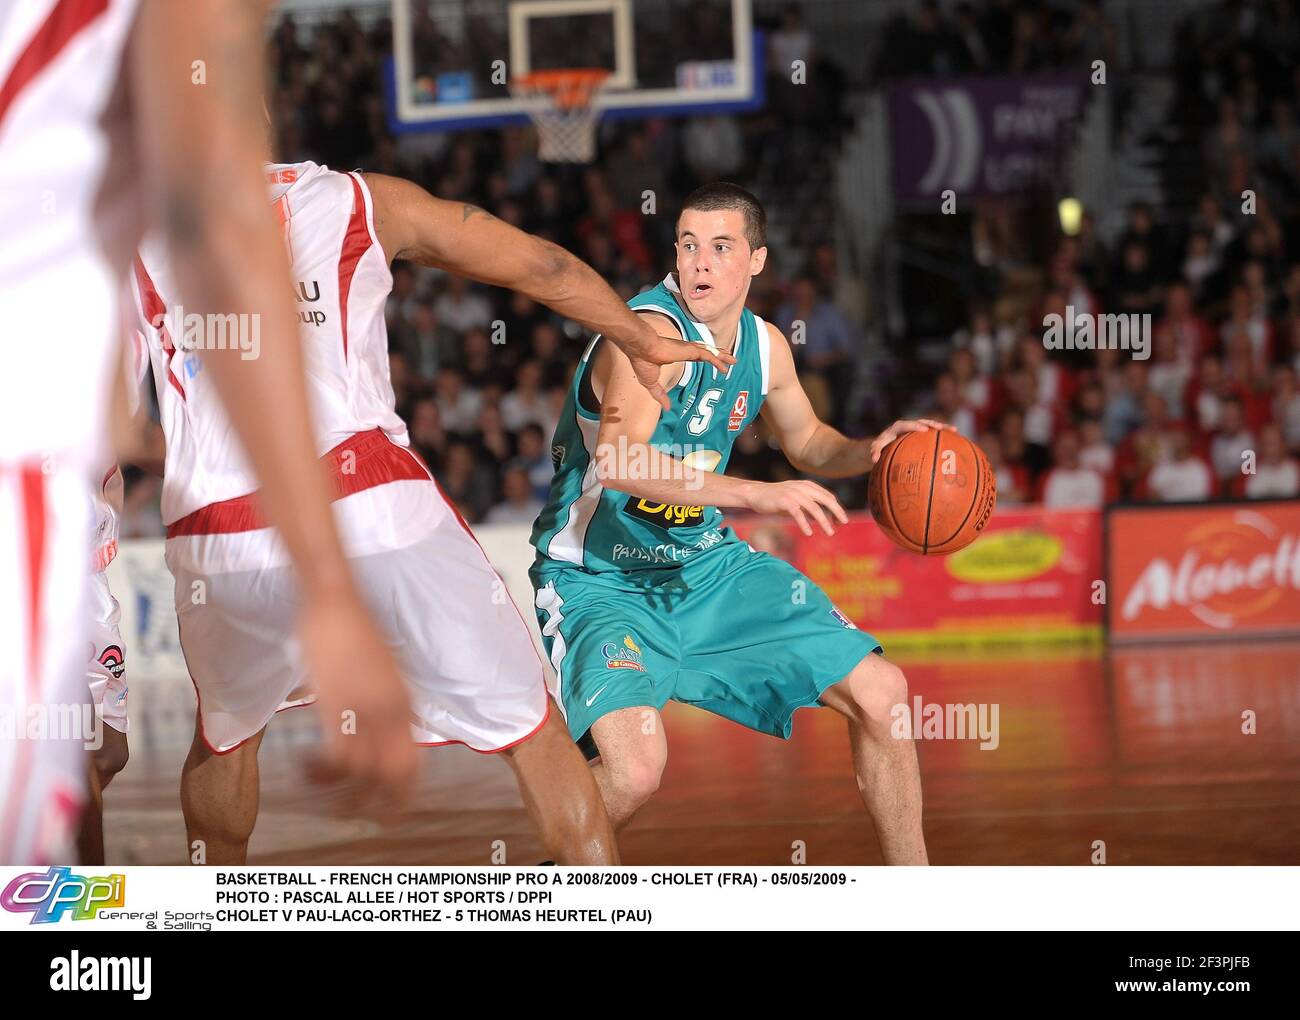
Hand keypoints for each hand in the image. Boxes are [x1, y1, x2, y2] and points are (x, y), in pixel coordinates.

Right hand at [297, 587, 415, 811]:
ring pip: (363, 773)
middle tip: (355, 818)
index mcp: (406, 704)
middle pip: (396, 776)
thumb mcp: (382, 670)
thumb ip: (385, 699)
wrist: (334, 601)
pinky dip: (319, 770)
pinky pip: (336, 756)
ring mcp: (366, 710)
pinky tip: (303, 765)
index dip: (403, 793)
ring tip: (317, 789)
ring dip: (337, 791)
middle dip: (379, 806)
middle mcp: (392, 712)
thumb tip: (377, 724)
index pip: (414, 763)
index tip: (388, 812)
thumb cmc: (352, 629)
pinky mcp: (338, 705)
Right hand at [607, 317, 736, 410]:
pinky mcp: (690, 351)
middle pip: (707, 351)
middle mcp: (685, 349)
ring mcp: (688, 349)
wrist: (641, 349)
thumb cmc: (642, 361)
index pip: (695, 354)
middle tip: (729, 359)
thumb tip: (667, 408)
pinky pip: (708, 356)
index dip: (705, 357)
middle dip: (719, 354)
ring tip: (734, 361)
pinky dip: (718, 361)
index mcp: (677, 353)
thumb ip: (660, 395)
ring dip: (723, 357)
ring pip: (711, 352)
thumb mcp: (652, 383)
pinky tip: (725, 368)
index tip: (712, 360)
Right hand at [743, 479, 847, 536]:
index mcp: (807, 486)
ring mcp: (794, 493)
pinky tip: (809, 532)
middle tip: (844, 523)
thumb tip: (821, 519)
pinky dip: (805, 523)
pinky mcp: (784, 501)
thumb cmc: (776, 499)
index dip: (837, 508)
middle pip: (826, 499)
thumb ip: (808, 506)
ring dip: (824, 521)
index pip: (828, 496)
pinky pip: (798, 513)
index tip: (841, 521)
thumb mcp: (795, 500)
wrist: (755, 494)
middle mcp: (803, 488)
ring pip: (815, 508)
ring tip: (830, 533)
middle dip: (837, 512)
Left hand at [868, 418, 954, 464]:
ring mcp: (917, 429)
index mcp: (897, 427)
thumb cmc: (879, 447)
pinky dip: (943, 437)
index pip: (906, 424)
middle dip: (933, 424)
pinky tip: (955, 442)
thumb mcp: (874, 449)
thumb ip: (874, 452)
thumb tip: (873, 460)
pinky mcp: (922, 434)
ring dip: (942, 428)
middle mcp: (909, 425)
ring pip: (931, 426)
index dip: (915, 425)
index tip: (924, 429)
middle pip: (923, 422)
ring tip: (954, 431)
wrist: (884, 443)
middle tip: (942, 428)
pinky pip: (933, 435)